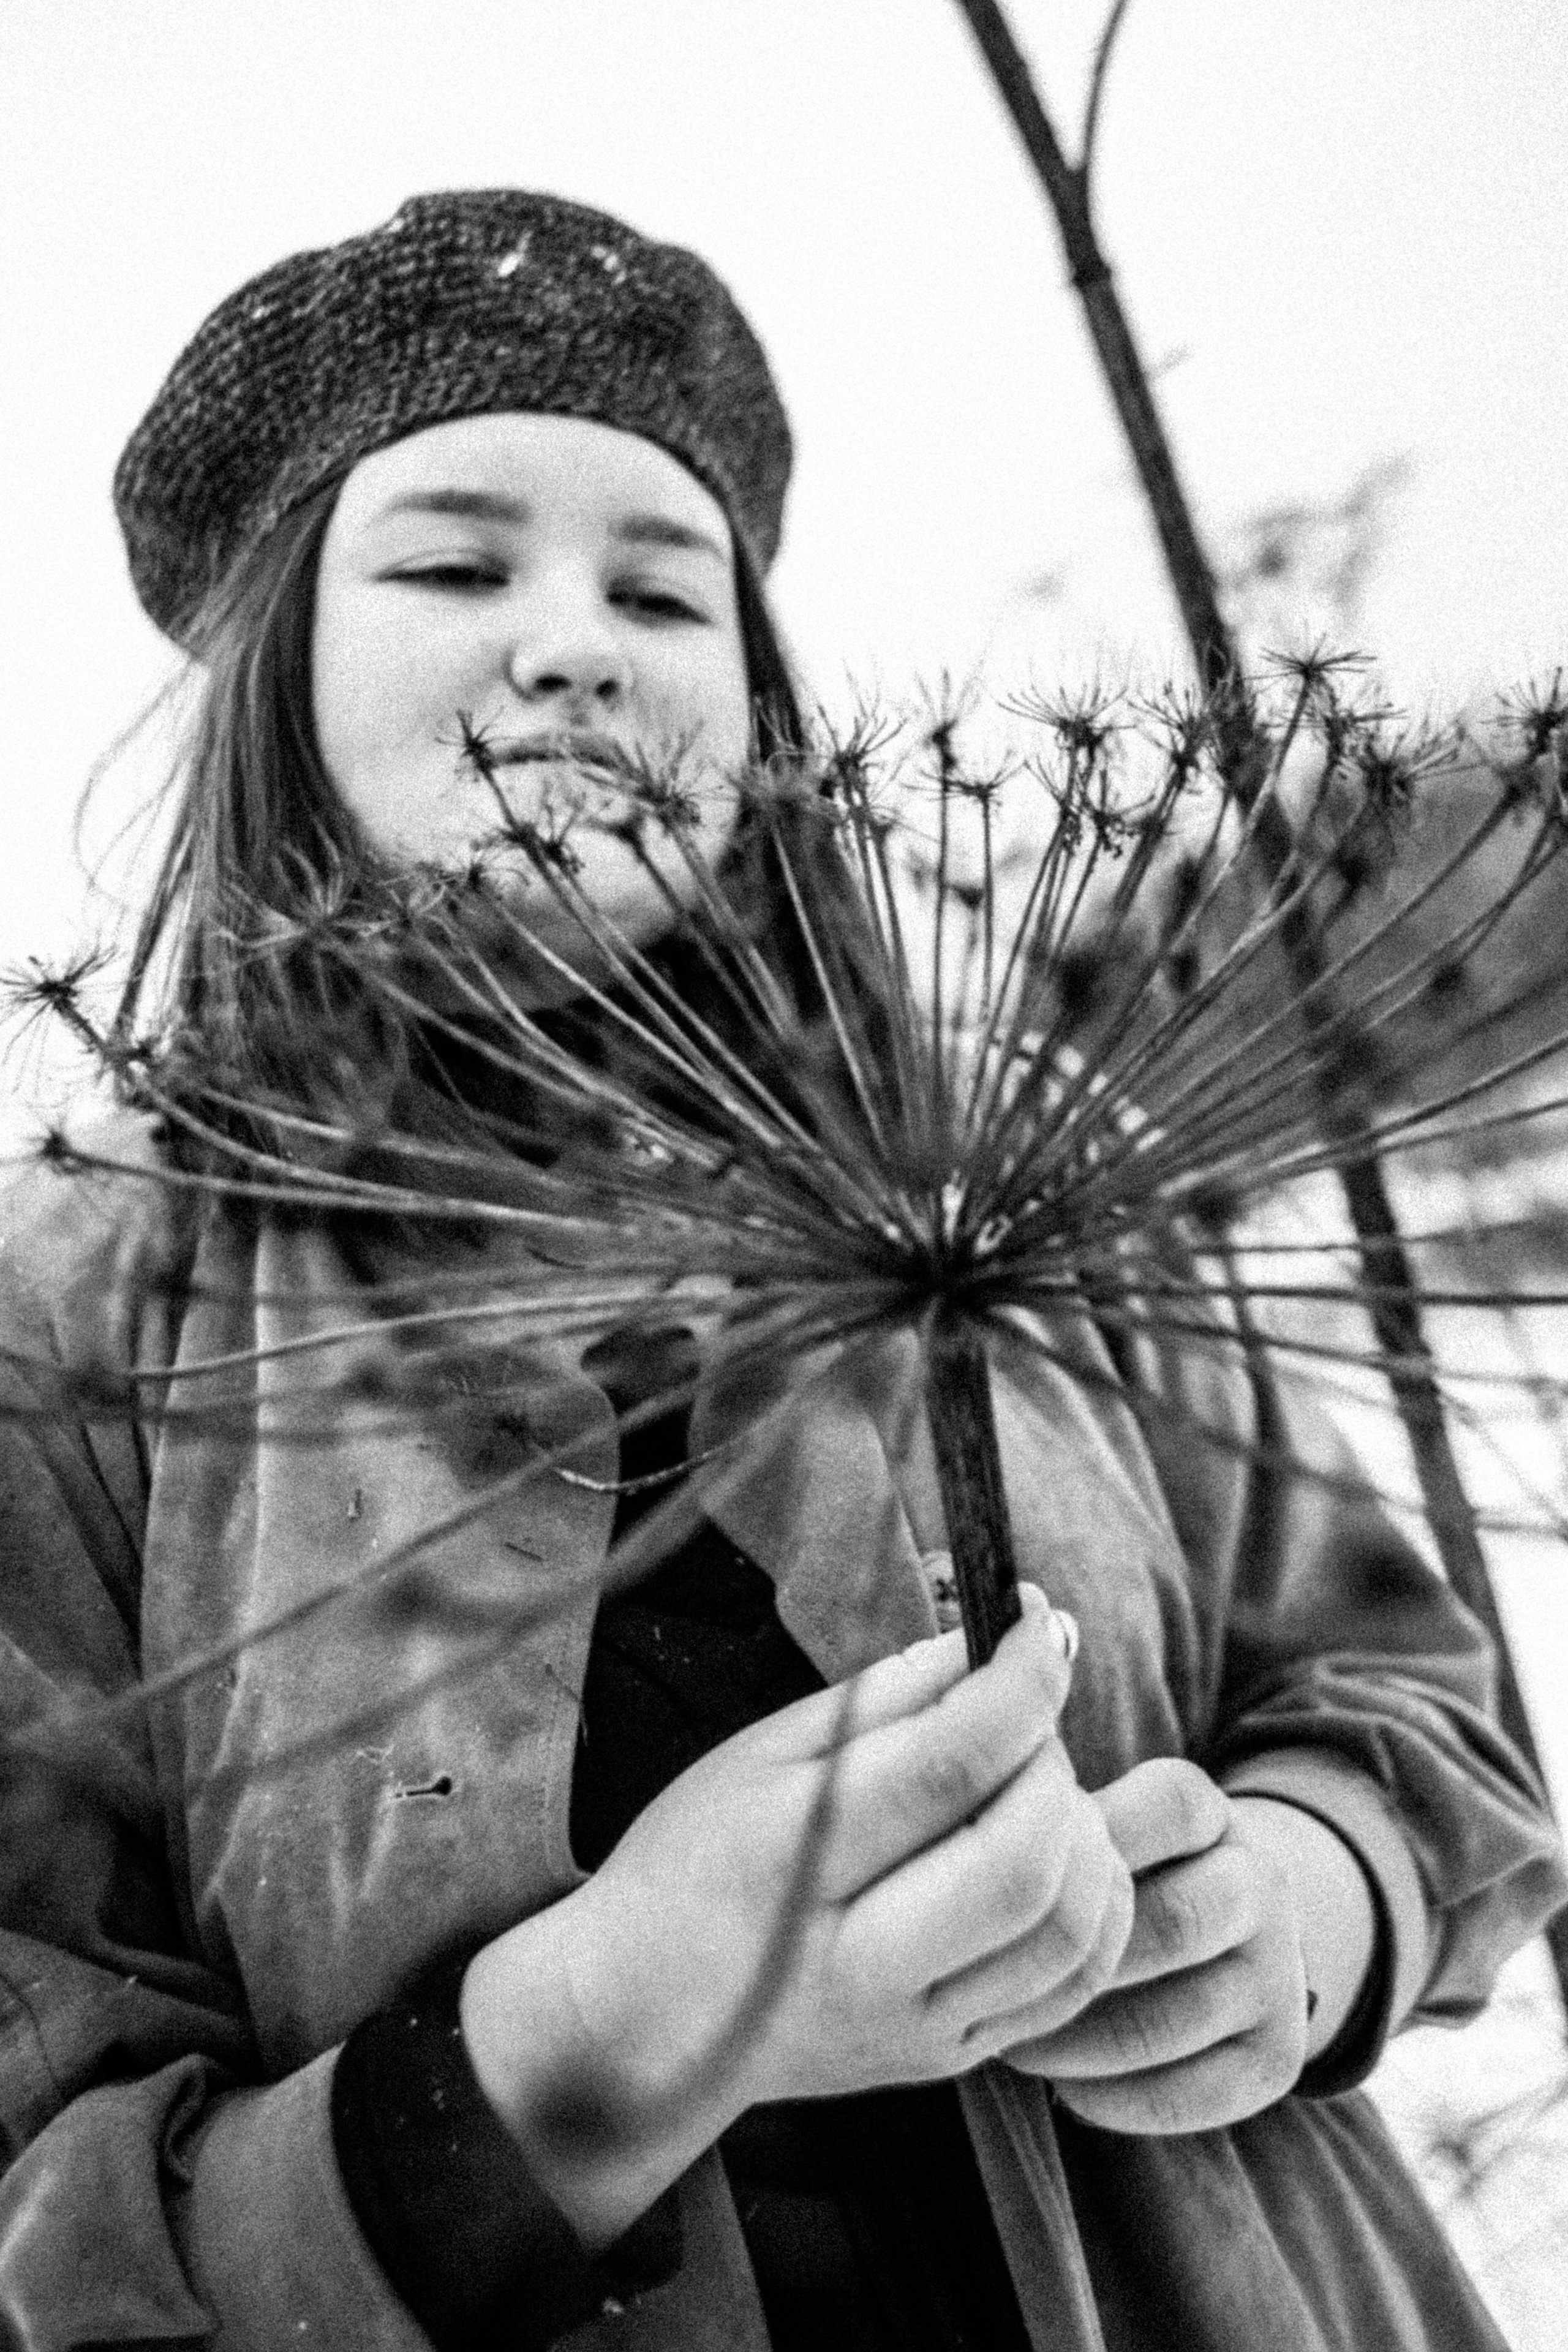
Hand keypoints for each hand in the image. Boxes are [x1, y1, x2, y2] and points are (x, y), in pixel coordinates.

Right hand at [462, 1585, 1132, 2242]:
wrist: (639, 2026)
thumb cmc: (692, 1861)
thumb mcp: (761, 1754)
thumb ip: (886, 1695)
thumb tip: (999, 1635)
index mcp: (795, 1861)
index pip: (951, 1763)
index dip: (1022, 1679)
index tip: (1039, 1623)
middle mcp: (859, 1961)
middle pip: (1024, 1858)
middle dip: (1054, 1763)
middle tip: (1024, 1723)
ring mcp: (911, 2026)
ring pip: (1067, 1932)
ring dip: (1089, 1838)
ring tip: (1042, 1791)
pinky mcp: (945, 2060)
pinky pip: (1070, 1988)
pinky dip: (1096, 1908)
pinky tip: (1061, 1858)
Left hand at [1002, 1759, 1313, 2133]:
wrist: (1227, 1939)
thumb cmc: (1120, 1875)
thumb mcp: (1104, 1827)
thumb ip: (1057, 1829)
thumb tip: (977, 1864)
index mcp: (1213, 1813)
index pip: (1170, 1805)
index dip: (1084, 1847)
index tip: (1010, 1882)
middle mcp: (1263, 1884)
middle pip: (1175, 1921)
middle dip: (1073, 1966)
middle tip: (994, 1990)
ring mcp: (1281, 1972)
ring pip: (1180, 2016)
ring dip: (1082, 2044)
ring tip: (1014, 2050)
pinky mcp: (1281, 2055)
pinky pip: (1204, 2092)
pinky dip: (1124, 2101)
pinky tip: (1067, 2094)